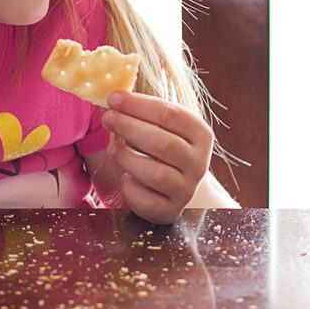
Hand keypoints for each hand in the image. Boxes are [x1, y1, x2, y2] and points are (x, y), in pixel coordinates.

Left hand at [89, 92, 215, 223]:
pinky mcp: (171, 211)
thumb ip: (145, 112)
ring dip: (128, 158)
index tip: (113, 98)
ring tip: (113, 148)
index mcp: (201, 135)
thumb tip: (114, 97)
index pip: (171, 114)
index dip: (139, 105)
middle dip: (130, 128)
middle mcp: (199, 163)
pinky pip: (149, 202)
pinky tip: (124, 178)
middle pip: (164, 143)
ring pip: (157, 174)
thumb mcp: (163, 128)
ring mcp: (187, 189)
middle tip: (108, 118)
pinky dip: (131, 189)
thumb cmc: (163, 148)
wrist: (178, 186)